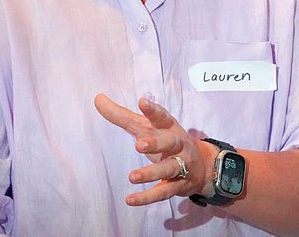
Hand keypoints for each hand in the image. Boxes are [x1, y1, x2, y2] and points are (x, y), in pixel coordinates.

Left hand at [94, 94, 216, 205]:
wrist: (201, 167)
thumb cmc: (165, 142)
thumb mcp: (146, 127)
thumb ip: (121, 115)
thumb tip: (97, 98)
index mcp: (169, 128)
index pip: (162, 117)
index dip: (153, 110)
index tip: (142, 102)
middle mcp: (178, 145)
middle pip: (170, 142)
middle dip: (156, 143)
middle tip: (139, 144)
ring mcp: (180, 165)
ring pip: (168, 169)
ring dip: (151, 173)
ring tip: (132, 176)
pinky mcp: (178, 185)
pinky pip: (163, 192)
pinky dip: (147, 197)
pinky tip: (130, 200)